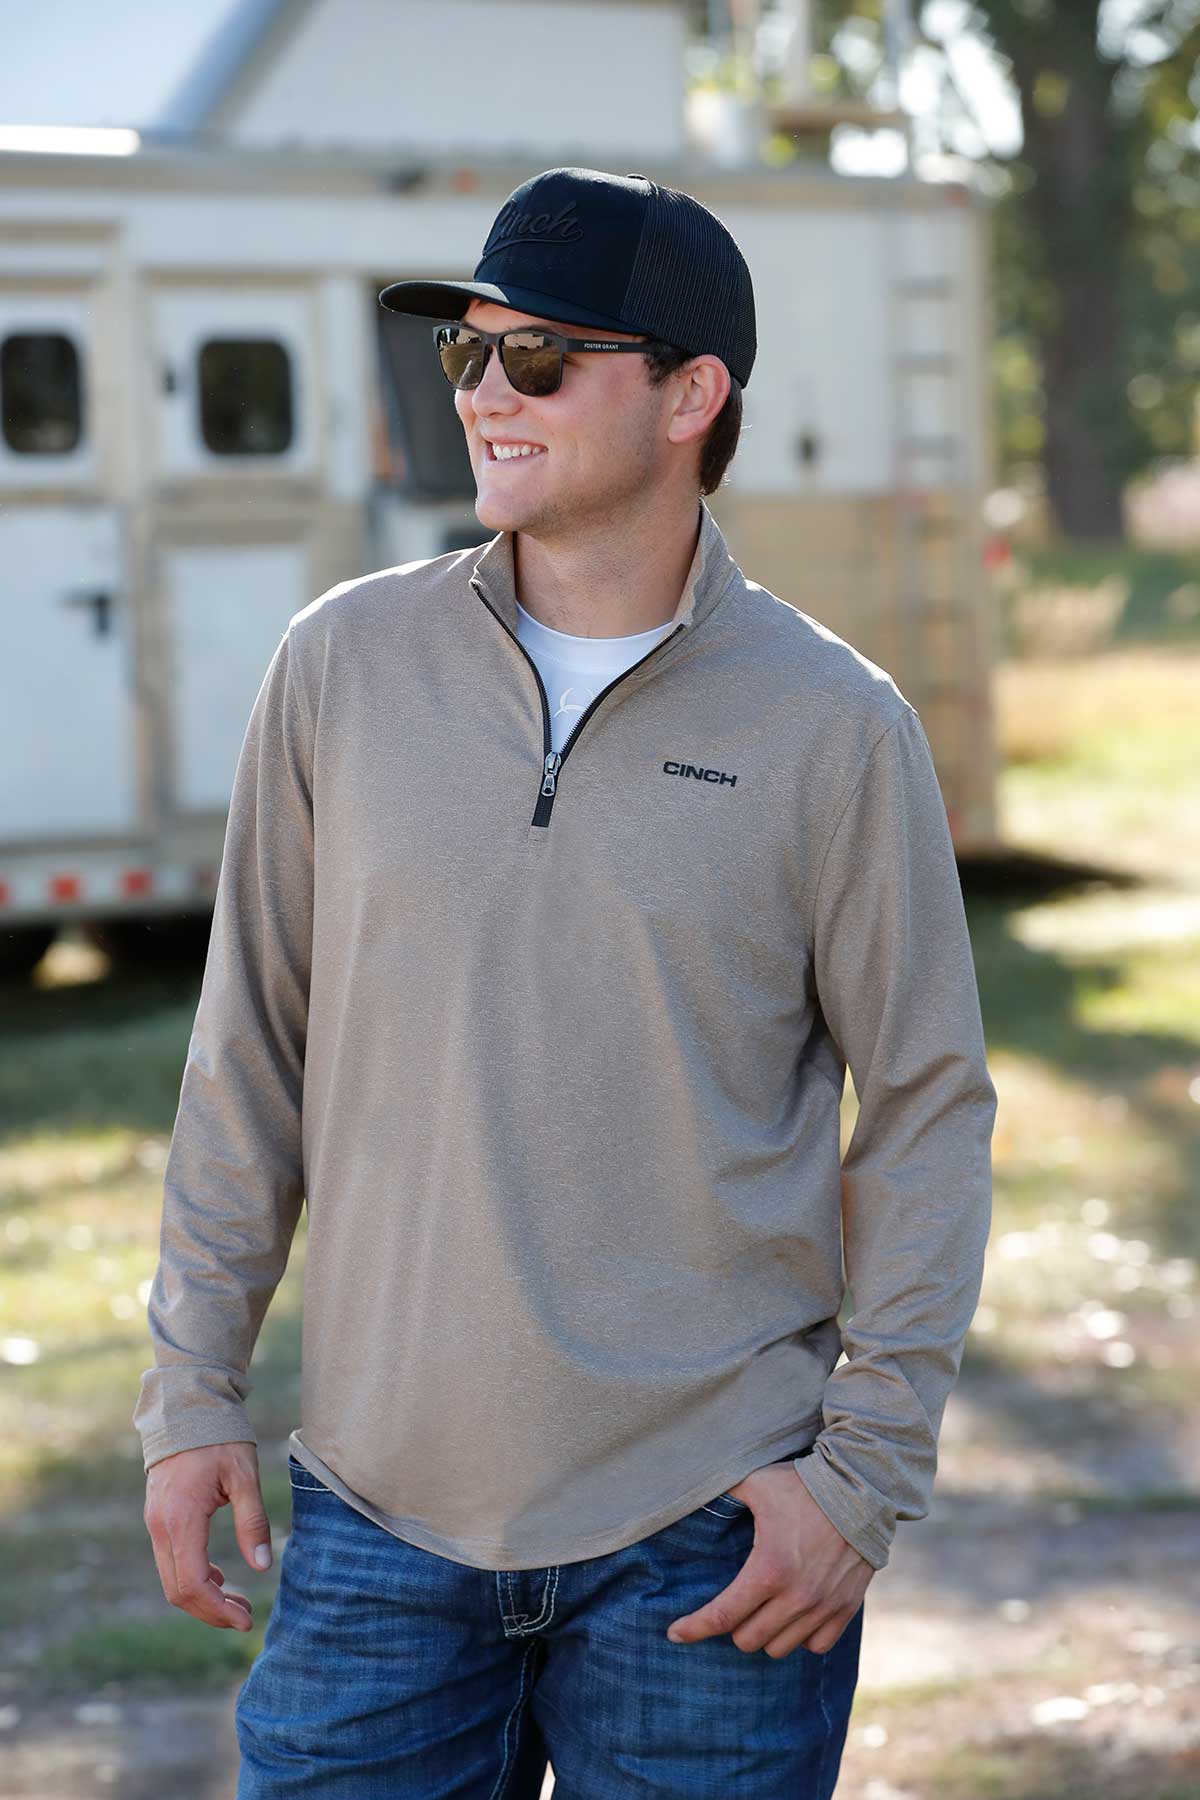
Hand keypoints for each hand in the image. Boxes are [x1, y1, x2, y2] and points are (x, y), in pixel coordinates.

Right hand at [143, 1442, 273, 1631]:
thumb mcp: (244, 1475)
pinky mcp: (159, 1518)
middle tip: (245, 1617)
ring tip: (238, 1603)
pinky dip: (193, 1578)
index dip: (218, 1610)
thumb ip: (252, 1520)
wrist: (186, 1408)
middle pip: (178, 1591)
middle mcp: (161, 1527)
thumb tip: (262, 1566)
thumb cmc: (219, 1437)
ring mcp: (155, 1523)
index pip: (193, 1583)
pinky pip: (171, 1561)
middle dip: (211, 1612)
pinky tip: (221, 1578)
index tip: (246, 1620)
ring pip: (171, 1579)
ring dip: (202, 1598)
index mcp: (181, 1519)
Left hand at [665, 1462, 874, 1658]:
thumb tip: (691, 1488)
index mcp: (768, 1569)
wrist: (862, 1488)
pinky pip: (816, 1646)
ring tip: (761, 1611)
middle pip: (748, 1640)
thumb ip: (722, 1491)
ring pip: (780, 1648)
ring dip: (765, 1634)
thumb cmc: (803, 1484)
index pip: (721, 1616)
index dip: (693, 1628)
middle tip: (730, 1606)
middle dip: (732, 1626)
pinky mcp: (846, 1608)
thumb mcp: (755, 1483)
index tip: (674, 1633)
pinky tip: (793, 1617)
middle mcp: (795, 1596)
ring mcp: (823, 1606)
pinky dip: (800, 1638)